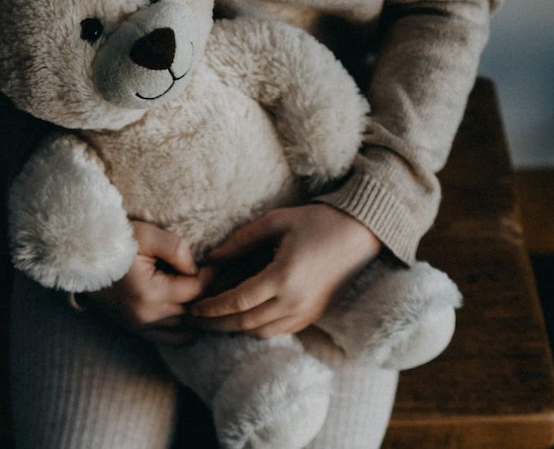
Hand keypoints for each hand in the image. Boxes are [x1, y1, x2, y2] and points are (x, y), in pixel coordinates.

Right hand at [84, 221, 211, 344]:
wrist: (81, 255)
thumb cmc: (114, 240)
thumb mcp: (147, 234)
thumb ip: (176, 249)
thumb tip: (195, 269)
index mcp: (150, 293)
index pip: (196, 290)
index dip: (212, 276)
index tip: (220, 263)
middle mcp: (145, 316)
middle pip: (193, 311)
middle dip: (209, 294)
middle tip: (223, 278)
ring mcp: (139, 325)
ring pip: (184, 328)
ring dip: (198, 312)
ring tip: (210, 292)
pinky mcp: (134, 328)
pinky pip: (169, 338)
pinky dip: (185, 330)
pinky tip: (194, 314)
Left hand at [190, 204, 380, 337]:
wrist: (360, 233)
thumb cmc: (317, 222)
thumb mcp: (276, 221)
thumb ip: (241, 240)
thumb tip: (211, 257)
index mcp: (283, 277)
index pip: (237, 302)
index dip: (212, 308)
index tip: (193, 308)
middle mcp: (294, 300)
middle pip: (245, 323)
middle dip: (216, 324)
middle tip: (195, 321)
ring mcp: (306, 311)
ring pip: (262, 331)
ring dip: (236, 329)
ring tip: (215, 322)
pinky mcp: (314, 314)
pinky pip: (280, 330)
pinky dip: (258, 328)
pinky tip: (245, 319)